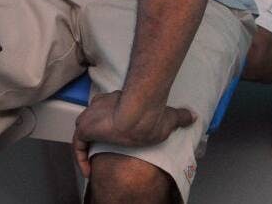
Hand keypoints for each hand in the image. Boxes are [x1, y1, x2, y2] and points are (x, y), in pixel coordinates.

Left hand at [71, 90, 195, 177]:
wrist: (138, 114)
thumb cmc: (152, 116)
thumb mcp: (168, 117)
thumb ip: (178, 116)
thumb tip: (193, 116)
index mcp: (116, 100)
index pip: (108, 110)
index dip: (110, 124)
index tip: (117, 137)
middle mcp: (99, 105)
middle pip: (93, 120)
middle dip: (98, 135)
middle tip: (105, 151)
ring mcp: (90, 116)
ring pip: (84, 133)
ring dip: (88, 147)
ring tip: (94, 164)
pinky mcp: (84, 129)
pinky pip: (78, 146)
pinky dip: (80, 158)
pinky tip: (88, 171)